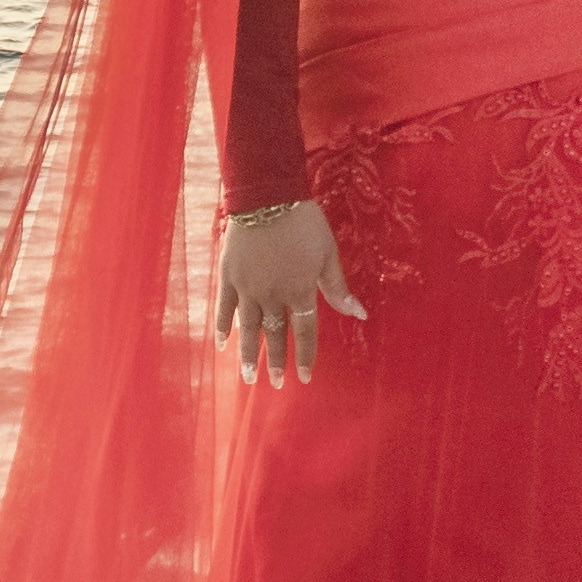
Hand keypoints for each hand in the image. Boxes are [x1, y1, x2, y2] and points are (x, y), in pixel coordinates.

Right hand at [217, 201, 358, 386]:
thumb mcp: (328, 253)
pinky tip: (221, 345)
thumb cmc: (304, 222)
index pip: (304, 332)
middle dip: (276, 362)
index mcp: (299, 290)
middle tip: (275, 385)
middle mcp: (273, 295)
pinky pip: (224, 308)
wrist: (267, 196)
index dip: (306, 355)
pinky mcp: (228, 276)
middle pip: (275, 335)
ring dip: (249, 354)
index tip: (306, 377)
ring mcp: (247, 287)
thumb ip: (338, 287)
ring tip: (247, 377)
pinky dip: (223, 327)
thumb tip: (359, 314)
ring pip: (249, 328)